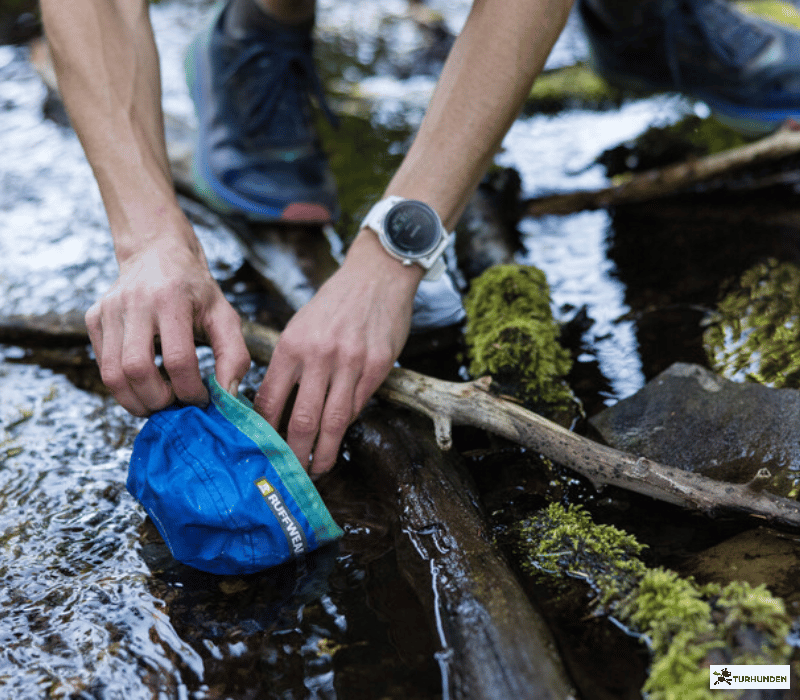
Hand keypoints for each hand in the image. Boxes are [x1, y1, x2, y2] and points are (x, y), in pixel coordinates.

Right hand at [86, 236, 250, 415]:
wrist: (157, 254)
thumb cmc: (196, 291)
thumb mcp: (225, 316)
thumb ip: (234, 355)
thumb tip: (227, 396)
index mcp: (172, 298)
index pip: (178, 359)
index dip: (190, 390)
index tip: (201, 399)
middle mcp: (135, 302)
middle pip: (137, 369)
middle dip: (158, 400)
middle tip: (175, 405)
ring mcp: (108, 309)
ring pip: (111, 374)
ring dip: (135, 401)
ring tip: (158, 403)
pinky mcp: (93, 318)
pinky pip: (102, 366)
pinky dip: (122, 385)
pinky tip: (143, 383)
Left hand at [254, 229, 421, 475]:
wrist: (376, 277)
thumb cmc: (334, 303)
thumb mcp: (300, 326)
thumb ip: (289, 364)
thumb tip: (276, 406)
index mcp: (292, 345)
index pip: (271, 400)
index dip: (265, 432)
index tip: (262, 451)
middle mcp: (319, 356)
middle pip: (302, 420)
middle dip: (294, 454)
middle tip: (290, 474)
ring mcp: (350, 363)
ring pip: (334, 422)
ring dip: (324, 452)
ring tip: (317, 469)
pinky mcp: (377, 366)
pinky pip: (358, 406)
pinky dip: (346, 425)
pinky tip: (339, 437)